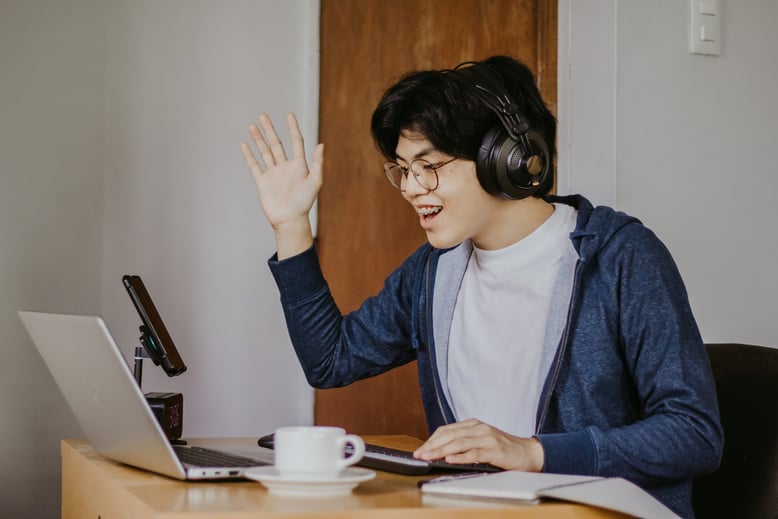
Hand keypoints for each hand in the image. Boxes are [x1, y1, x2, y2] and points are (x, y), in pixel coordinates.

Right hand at [240, 113, 323, 258]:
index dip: (292, 128)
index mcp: (299, 165)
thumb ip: (317, 163)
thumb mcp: (315, 181)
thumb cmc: (304, 203)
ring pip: (264, 152)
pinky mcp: (262, 182)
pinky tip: (245, 144)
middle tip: (263, 115)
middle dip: (269, 130)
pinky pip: (254, 165)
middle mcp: (285, 167)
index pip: (296, 142)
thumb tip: (321, 144)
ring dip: (258, 139)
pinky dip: (249, 155)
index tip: (289, 115)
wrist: (289, 220)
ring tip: (252, 126)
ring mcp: (273, 174)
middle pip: (276, 144)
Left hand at [413, 418, 544, 471]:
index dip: (432, 440)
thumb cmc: (503, 449)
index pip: (447, 429)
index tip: (420, 450)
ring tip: (429, 457)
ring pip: (459, 442)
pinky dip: (460, 457)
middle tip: (420, 455)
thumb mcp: (481, 441)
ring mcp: (487, 437)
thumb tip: (440, 451)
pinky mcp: (495, 450)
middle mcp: (479, 428)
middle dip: (432, 446)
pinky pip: (474, 453)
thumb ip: (464, 442)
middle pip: (450, 435)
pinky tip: (450, 460)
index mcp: (474, 424)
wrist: (528, 453)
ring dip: (441, 451)